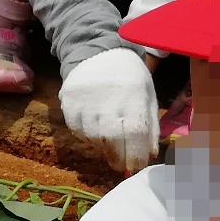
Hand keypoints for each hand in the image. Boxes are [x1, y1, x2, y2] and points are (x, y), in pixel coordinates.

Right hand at [59, 48, 157, 172]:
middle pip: (111, 139)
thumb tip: (150, 155)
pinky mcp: (68, 104)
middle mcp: (107, 99)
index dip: (136, 154)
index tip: (138, 166)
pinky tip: (95, 133)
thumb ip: (151, 125)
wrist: (97, 54)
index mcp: (133, 95)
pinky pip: (77, 131)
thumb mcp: (147, 96)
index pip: (135, 132)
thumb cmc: (129, 78)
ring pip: (93, 138)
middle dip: (119, 158)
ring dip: (104, 148)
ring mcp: (85, 102)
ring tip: (110, 145)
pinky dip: (88, 138)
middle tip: (123, 166)